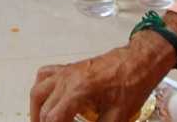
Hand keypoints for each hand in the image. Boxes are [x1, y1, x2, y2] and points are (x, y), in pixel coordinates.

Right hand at [29, 37, 174, 121]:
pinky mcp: (70, 68)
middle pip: (42, 105)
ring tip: (42, 121)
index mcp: (78, 90)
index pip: (53, 117)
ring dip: (36, 108)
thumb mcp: (118, 115)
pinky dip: (41, 89)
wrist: (139, 61)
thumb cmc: (132, 84)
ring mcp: (66, 71)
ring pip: (38, 89)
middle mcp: (67, 78)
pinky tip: (47, 99)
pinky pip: (45, 75)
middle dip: (42, 121)